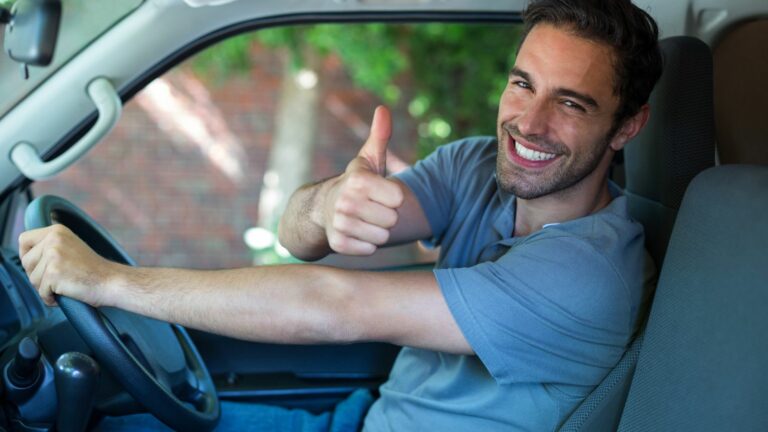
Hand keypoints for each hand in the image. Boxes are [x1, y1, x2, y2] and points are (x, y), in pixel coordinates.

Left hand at [18, 224, 119, 306]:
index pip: (23, 239)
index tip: (38, 265)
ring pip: (32, 279)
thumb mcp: (70, 247)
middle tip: (58, 278)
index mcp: (56, 230)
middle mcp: (53, 239)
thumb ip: (50, 246)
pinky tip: (66, 293)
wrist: (111, 281)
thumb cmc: (93, 270)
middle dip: (37, 274)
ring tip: (65, 285)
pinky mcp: (53, 273)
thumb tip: (25, 255)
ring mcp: (53, 256)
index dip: (27, 255)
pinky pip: (41, 292)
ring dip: (46, 288)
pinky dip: (51, 298)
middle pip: (25, 262)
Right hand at [321, 106, 404, 254]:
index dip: (393, 197)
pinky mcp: (337, 243)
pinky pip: (369, 249)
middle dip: (386, 216)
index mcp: (358, 180)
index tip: (381, 193)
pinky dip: (367, 245)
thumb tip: (383, 109)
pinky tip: (358, 233)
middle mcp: (346, 200)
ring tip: (366, 220)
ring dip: (378, 231)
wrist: (324, 208)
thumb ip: (380, 136)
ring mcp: (339, 222)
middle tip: (373, 209)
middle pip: (391, 220)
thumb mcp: (369, 159)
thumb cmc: (357, 183)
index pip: (398, 198)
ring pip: (381, 237)